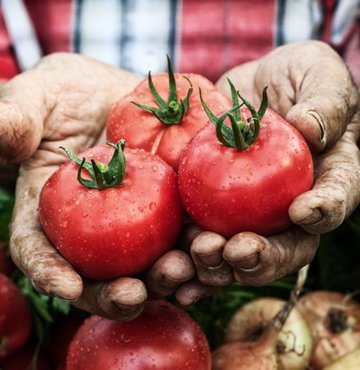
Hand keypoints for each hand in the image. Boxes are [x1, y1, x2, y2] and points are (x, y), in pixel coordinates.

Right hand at [0, 53, 194, 319]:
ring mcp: (137, 221)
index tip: (66, 286)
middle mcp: (94, 227)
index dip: (49, 271)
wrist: (118, 92)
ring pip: (148, 261)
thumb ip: (17, 116)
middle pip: (100, 272)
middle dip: (115, 292)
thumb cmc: (69, 95)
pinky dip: (198, 247)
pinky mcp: (173, 208)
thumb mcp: (39, 96)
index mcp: (52, 210)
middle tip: (133, 295)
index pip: (40, 249)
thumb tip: (2, 132)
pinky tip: (213, 250)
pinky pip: (186, 232)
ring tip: (181, 274)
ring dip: (165, 276)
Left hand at [189, 40, 358, 286]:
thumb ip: (325, 99)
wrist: (244, 90)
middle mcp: (287, 209)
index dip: (323, 211)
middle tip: (237, 250)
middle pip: (282, 248)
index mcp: (324, 180)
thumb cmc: (290, 79)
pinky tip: (169, 274)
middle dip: (261, 257)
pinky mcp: (210, 212)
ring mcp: (247, 216)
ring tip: (199, 254)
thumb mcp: (315, 73)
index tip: (302, 211)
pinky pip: (197, 243)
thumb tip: (313, 129)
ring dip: (218, 267)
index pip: (333, 200)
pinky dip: (185, 262)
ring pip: (237, 257)